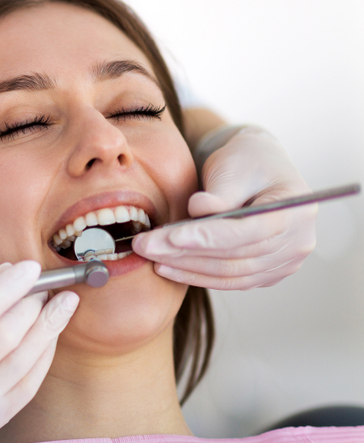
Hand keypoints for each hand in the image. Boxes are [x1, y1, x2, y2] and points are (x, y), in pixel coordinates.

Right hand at [0, 261, 78, 442]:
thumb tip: (7, 272)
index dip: (7, 287)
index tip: (29, 268)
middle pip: (4, 337)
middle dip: (32, 305)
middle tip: (46, 286)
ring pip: (22, 362)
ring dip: (47, 328)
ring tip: (60, 305)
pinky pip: (26, 388)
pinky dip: (42, 358)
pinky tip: (49, 337)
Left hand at [134, 126, 316, 289]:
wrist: (257, 169)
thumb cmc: (247, 161)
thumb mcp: (234, 165)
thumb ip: (219, 192)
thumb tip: (198, 209)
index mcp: (296, 211)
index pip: (248, 232)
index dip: (208, 237)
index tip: (170, 237)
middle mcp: (298, 242)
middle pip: (236, 256)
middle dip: (184, 253)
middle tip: (144, 246)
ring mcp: (284, 262)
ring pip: (230, 274)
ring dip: (186, 268)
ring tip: (150, 257)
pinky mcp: (265, 273)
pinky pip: (230, 281)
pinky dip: (197, 276)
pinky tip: (168, 268)